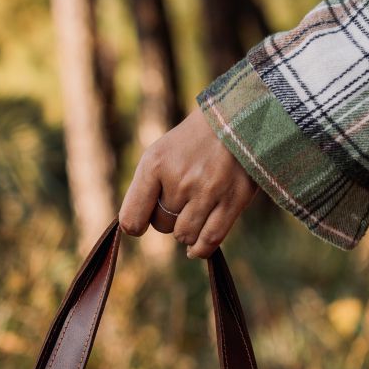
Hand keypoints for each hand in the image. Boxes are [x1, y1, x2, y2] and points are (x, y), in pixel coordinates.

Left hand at [118, 108, 258, 257]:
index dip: (136, 225)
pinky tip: (195, 248)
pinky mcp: (233, 200)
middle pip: (162, 225)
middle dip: (168, 218)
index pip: (132, 218)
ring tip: (194, 209)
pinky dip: (200, 249)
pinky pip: (209, 240)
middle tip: (182, 198)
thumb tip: (135, 229)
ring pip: (184, 236)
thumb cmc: (191, 144)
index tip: (141, 223)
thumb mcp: (160, 154)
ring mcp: (208, 191)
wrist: (236, 119)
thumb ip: (145, 189)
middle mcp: (180, 179)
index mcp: (155, 164)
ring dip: (186, 230)